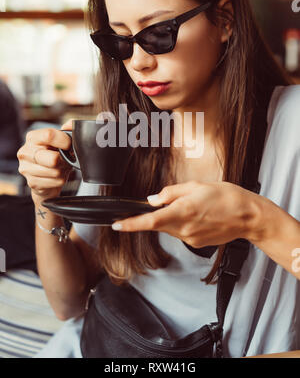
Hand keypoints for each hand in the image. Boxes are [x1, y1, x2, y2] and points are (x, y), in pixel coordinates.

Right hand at [17, 119, 73, 201]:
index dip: (65, 141)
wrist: (46, 176)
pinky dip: (61, 180)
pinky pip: (55, 182)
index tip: (69, 145)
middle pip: (53, 159)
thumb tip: (70, 125)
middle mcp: (25, 152)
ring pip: (56, 172)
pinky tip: (57, 176)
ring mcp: (26, 169)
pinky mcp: (32, 183)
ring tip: (60, 167)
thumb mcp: (62, 140)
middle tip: (65, 159)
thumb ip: (69, 128)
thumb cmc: (55, 154)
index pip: (49, 135)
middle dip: (64, 160)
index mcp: (32, 138)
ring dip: (63, 170)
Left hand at [111, 180, 260, 246]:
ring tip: (194, 206)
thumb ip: (171, 193)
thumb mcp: (197, 186)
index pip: (149, 221)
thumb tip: (153, 199)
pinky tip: (200, 216)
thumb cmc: (226, 196)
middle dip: (156, 215)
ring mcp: (191, 239)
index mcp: (182, 211)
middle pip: (158, 224)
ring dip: (172, 218)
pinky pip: (182, 233)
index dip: (130, 224)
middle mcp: (184, 229)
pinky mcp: (197, 244)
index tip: (116, 225)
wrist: (248, 216)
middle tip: (171, 203)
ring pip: (170, 228)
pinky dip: (183, 223)